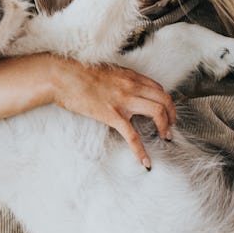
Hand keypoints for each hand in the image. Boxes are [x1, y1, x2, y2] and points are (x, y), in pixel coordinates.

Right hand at [43, 55, 175, 169]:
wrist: (61, 75)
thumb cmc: (76, 71)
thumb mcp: (103, 70)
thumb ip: (116, 79)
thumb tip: (119, 88)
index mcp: (129, 75)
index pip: (157, 88)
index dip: (165, 102)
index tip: (165, 111)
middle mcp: (131, 86)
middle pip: (164, 100)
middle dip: (172, 115)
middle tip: (170, 127)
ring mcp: (123, 101)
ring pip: (157, 113)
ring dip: (165, 127)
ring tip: (165, 138)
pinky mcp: (111, 115)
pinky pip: (132, 135)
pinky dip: (140, 150)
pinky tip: (145, 161)